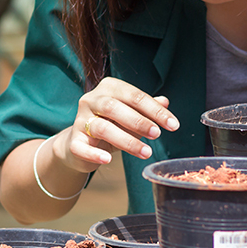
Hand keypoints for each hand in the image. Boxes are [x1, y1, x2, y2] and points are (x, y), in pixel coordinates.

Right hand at [62, 77, 179, 171]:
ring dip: (126, 140)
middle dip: (139, 121)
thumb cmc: (110, 125)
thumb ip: (146, 108)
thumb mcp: (130, 115)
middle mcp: (91, 100)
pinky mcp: (73, 141)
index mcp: (108, 88)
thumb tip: (165, 101)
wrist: (79, 144)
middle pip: (115, 107)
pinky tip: (108, 159)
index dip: (155, 110)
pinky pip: (81, 147)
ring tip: (146, 152)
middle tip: (157, 134)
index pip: (134, 96)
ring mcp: (79, 120)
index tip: (173, 125)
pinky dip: (95, 153)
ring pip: (102, 127)